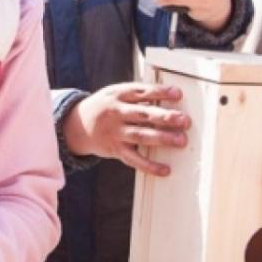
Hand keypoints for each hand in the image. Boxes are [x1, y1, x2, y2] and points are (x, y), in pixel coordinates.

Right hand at [61, 82, 188, 175]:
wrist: (77, 125)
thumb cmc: (105, 106)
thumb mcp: (115, 93)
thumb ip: (137, 94)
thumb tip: (167, 96)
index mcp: (118, 95)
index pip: (142, 92)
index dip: (160, 92)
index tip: (178, 94)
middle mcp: (116, 113)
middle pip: (143, 114)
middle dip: (165, 117)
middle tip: (184, 120)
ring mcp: (115, 132)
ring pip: (141, 136)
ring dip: (162, 138)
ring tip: (181, 141)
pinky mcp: (115, 150)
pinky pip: (134, 159)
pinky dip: (149, 166)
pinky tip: (165, 169)